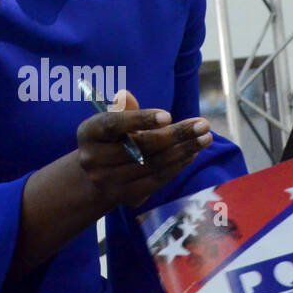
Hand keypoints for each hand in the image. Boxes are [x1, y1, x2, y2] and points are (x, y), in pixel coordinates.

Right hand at [75, 89, 211, 208]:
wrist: (97, 174)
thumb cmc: (112, 138)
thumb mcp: (113, 120)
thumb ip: (123, 109)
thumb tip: (124, 95)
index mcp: (88, 132)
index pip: (113, 124)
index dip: (140, 119)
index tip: (168, 115)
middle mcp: (93, 159)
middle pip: (140, 146)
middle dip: (176, 134)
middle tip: (203, 124)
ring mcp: (108, 181)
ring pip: (152, 164)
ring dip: (183, 151)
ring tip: (205, 138)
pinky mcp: (125, 196)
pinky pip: (157, 180)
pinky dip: (177, 166)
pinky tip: (192, 154)